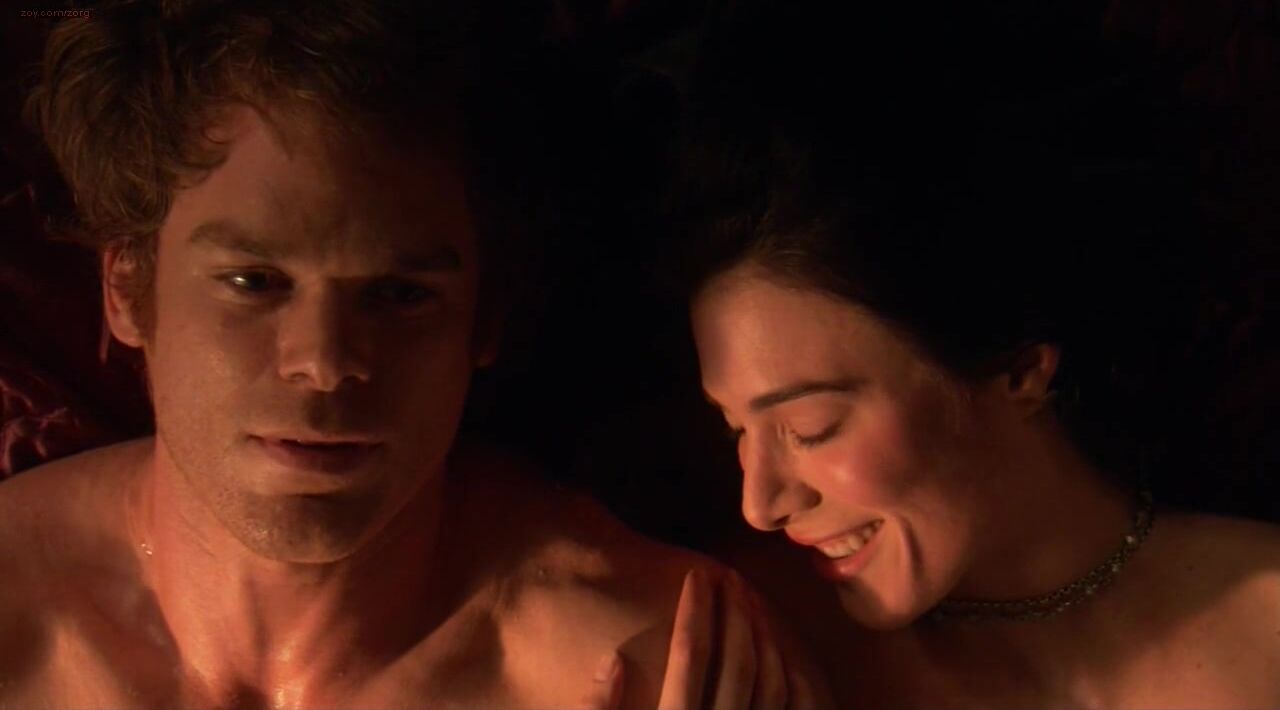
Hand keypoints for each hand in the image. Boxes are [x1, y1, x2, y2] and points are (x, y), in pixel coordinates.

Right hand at [579, 567, 828, 709]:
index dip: (695, 612)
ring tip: (753, 608)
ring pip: (770, 682)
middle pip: (737, 662)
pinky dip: (788, 678)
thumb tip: (611, 660)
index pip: (690, 657)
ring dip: (764, 638)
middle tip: (730, 580)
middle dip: (735, 614)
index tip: (697, 576)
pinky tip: (778, 656)